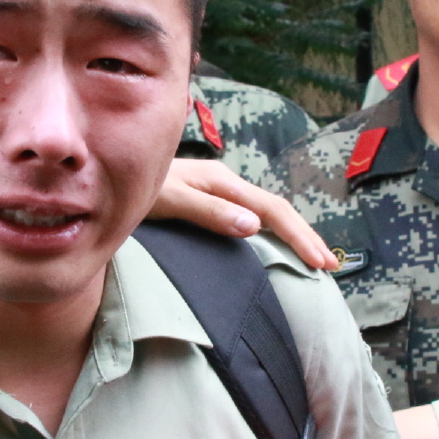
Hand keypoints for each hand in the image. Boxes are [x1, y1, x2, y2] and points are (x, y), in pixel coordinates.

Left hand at [151, 159, 335, 270]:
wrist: (108, 172)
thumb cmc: (133, 186)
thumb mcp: (168, 200)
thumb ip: (208, 211)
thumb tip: (254, 226)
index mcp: (222, 182)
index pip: (273, 210)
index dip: (299, 236)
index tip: (319, 262)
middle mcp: (225, 186)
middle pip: (276, 211)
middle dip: (305, 237)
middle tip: (330, 265)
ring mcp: (217, 194)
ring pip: (265, 215)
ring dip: (291, 236)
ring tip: (312, 259)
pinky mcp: (207, 204)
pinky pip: (249, 219)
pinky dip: (270, 234)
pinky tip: (274, 248)